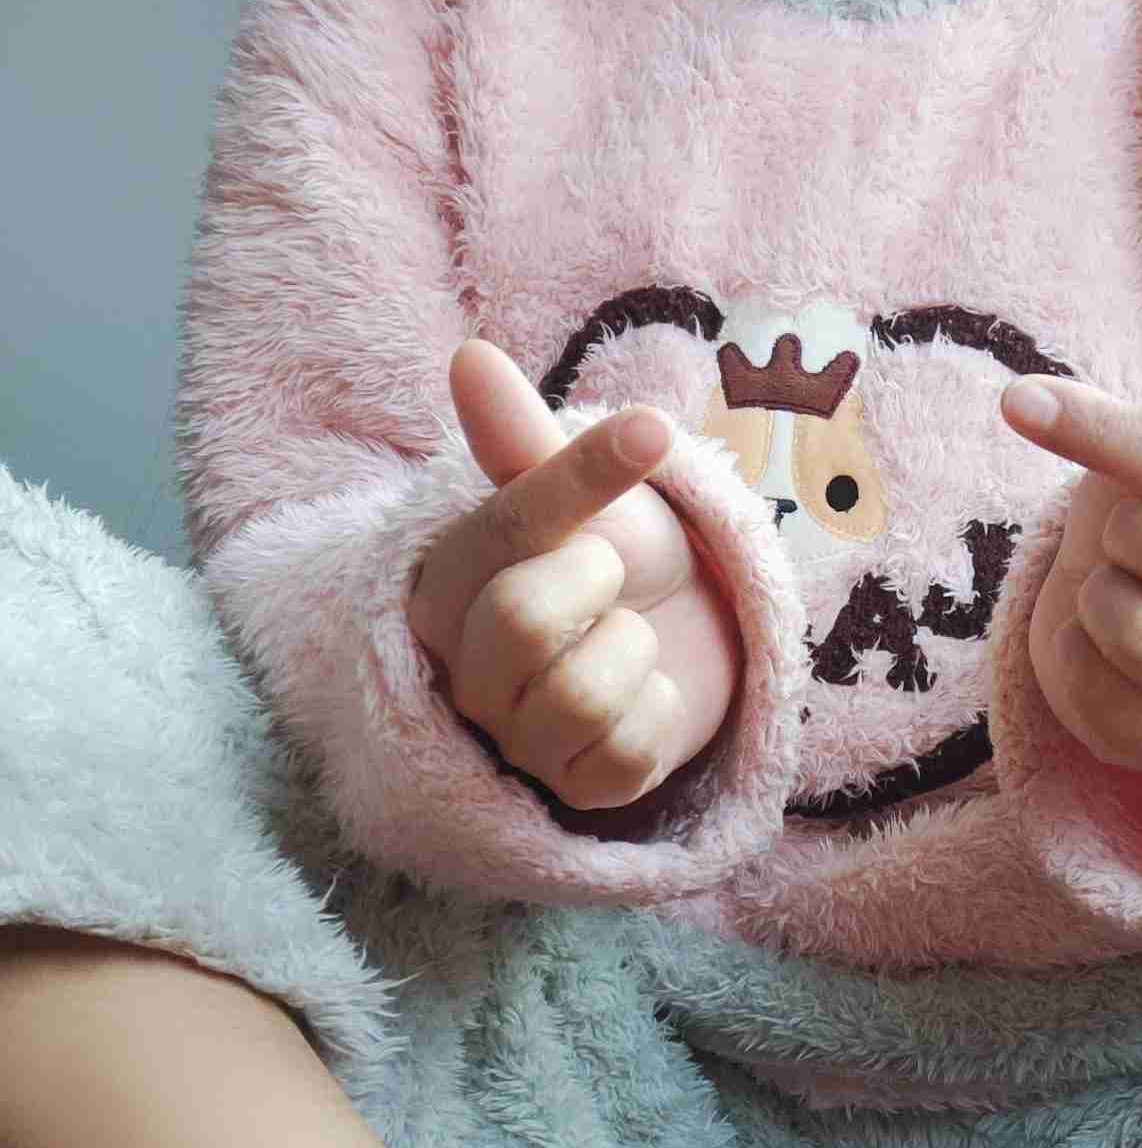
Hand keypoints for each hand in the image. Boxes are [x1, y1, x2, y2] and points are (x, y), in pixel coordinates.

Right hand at [408, 340, 741, 811]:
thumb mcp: (580, 499)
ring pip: (577, 693)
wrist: (692, 637)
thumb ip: (521, 442)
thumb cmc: (621, 561)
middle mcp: (462, 673)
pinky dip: (660, 709)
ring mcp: (516, 741)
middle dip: (599, 584)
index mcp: (444, 587)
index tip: (651, 428)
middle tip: (614, 579)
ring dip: (632, 651)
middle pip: (523, 620)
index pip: (506, 525)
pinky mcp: (579, 790)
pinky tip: (647, 695)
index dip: (585, 476)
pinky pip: (625, 749)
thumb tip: (469, 357)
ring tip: (627, 641)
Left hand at [1003, 291, 1141, 773]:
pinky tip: (1104, 660)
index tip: (1021, 402)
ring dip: (1095, 596)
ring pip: (1125, 617)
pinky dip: (1074, 659)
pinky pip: (1088, 686)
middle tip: (1130, 544)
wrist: (1122, 637)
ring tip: (1122, 600)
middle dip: (1122, 529)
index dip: (1098, 430)